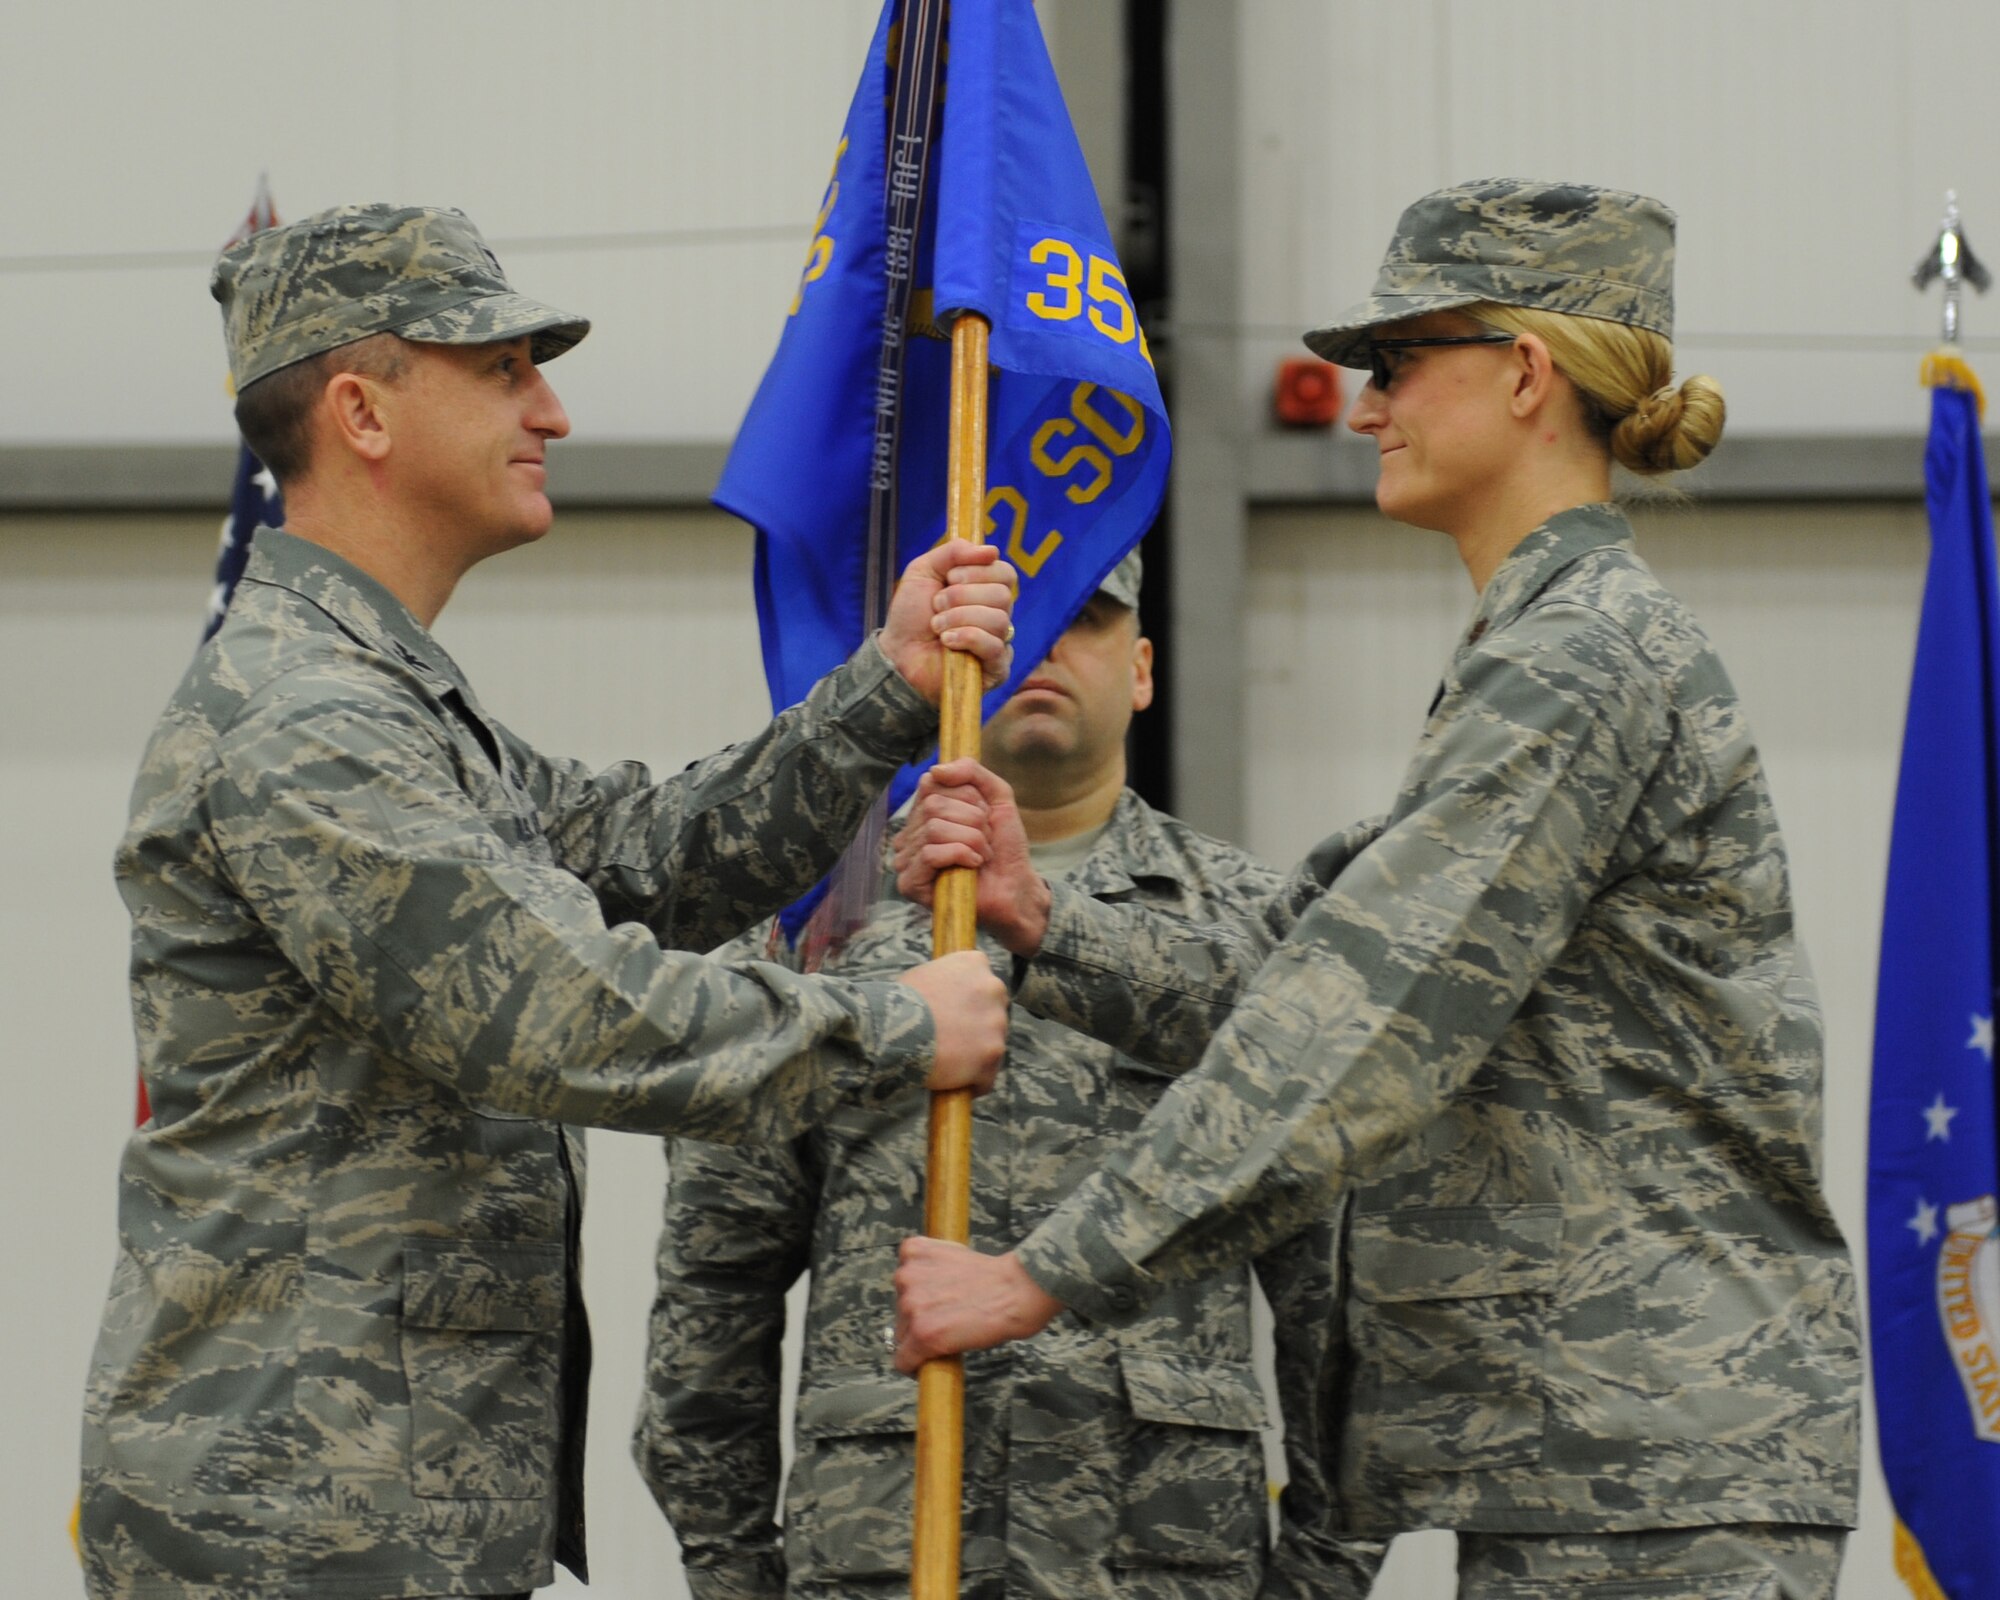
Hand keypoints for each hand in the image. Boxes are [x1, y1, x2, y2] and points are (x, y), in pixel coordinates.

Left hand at [878, 540, 1017, 700]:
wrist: (897, 653)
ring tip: (937, 626)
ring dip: (959, 617)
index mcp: (986, 590)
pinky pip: (994, 646)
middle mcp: (997, 614)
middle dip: (962, 596)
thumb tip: (991, 550)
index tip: (950, 576)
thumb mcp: (924, 570)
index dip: (979, 571)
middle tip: (937, 604)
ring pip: (998, 619)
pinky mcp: (996, 668)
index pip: (1005, 573)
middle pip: (1002, 595)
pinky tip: (946, 641)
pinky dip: (967, 638)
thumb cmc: (911, 615)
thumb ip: (953, 552)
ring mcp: (999, 642)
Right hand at [892, 760, 1050, 957]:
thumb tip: (934, 770)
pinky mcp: (910, 884)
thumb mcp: (996, 797)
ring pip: (934, 828)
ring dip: (972, 839)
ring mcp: (906, 860)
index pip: (932, 783)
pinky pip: (929, 853)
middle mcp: (910, 834)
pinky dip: (960, 854)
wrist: (1016, 887)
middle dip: (973, 820)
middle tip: (986, 839)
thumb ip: (971, 773)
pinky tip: (973, 865)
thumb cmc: (1004, 847)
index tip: (984, 815)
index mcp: (924, 812)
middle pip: (933, 805)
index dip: (967, 796)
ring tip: (981, 854)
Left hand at [893, 1241, 1062, 1371]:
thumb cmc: (995, 1277)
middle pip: (900, 1311)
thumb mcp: (953, 1256)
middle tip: (949, 1322)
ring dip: (921, 1340)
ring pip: (902, 1336)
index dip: (920, 1300)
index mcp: (912, 1252)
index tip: (934, 1309)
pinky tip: (933, 1361)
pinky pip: (903, 1360)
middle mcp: (906, 1276)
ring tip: (950, 1336)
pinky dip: (914, 1366)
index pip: (902, 1285)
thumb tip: (922, 1296)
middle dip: (920, 1319)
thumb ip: (930, 1271)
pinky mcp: (921, 1333)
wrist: (1016, 1291)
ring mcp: (911, 1306)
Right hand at [895, 950, 1008, 1095]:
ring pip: (993, 1044)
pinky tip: (956, 1083)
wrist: (894, 1029)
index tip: (956, 1013)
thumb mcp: (926, 974)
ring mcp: (996, 1022)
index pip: (984, 981)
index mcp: (976, 964)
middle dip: (978, 1026)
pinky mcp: (992, 1052)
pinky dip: (975, 1081)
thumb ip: (949, 981)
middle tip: (953, 1039)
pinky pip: (988, 1074)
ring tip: (950, 1064)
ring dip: (977, 1055)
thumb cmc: (900, 1002)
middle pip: (994, 1012)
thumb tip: (950, 995)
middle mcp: (993, 988)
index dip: (970, 1001)